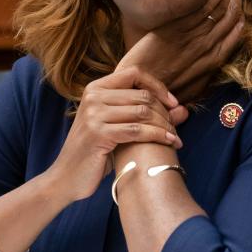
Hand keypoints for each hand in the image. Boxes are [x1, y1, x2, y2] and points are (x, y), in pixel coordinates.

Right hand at [48, 67, 183, 202]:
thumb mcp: (120, 129)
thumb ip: (148, 116)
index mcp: (95, 88)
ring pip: (143, 112)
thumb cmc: (96, 153)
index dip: (157, 85)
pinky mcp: (98, 133)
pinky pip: (137, 130)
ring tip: (176, 139)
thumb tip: (184, 109)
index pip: (134, 73)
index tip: (173, 103)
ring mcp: (94, 114)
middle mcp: (93, 96)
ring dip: (165, 126)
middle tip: (176, 129)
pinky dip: (157, 136)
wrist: (67, 177)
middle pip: (142, 95)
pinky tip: (170, 143)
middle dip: (165, 112)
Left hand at [118, 0, 243, 101]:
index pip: (235, 33)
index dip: (239, 15)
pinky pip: (201, 9)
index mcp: (213, 61)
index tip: (239, 0)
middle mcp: (208, 48)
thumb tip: (210, 61)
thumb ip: (203, 73)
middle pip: (231, 18)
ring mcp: (193, 38)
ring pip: (220, 11)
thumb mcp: (191, 85)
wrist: (142, 87)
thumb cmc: (164, 87)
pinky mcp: (177, 30)